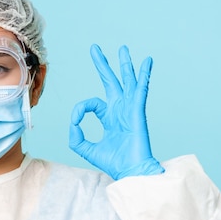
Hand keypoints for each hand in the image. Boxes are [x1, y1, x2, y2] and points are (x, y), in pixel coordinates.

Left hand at [69, 44, 163, 179]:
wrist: (130, 171)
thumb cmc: (113, 162)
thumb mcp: (85, 148)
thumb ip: (75, 135)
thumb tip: (74, 121)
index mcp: (109, 117)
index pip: (91, 103)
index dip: (80, 109)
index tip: (75, 120)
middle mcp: (120, 109)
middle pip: (110, 81)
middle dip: (102, 65)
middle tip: (95, 48)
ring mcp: (130, 108)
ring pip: (126, 81)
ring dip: (124, 64)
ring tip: (122, 48)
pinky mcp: (138, 110)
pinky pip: (141, 89)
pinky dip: (144, 74)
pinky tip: (147, 61)